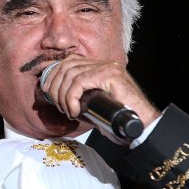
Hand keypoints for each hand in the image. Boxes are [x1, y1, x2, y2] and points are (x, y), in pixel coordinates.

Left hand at [40, 56, 160, 130]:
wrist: (141, 126)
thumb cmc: (119, 120)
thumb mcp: (94, 105)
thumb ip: (80, 98)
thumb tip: (59, 99)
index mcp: (100, 67)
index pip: (70, 61)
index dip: (54, 74)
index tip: (47, 91)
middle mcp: (104, 64)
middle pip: (67, 65)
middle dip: (55, 86)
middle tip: (58, 105)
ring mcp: (108, 68)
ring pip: (71, 74)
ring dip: (63, 95)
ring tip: (68, 111)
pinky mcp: (110, 75)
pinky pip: (80, 82)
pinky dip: (71, 97)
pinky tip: (74, 111)